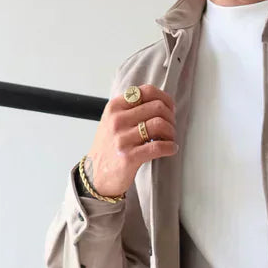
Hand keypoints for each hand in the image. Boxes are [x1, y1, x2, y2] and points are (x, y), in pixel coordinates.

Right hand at [85, 84, 178, 198]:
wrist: (96, 175)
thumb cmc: (109, 147)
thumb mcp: (112, 121)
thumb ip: (130, 109)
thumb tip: (160, 103)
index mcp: (115, 107)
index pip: (146, 91)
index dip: (165, 99)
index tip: (170, 110)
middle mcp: (117, 120)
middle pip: (157, 108)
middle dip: (170, 117)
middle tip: (171, 127)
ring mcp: (122, 139)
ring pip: (159, 125)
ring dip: (171, 132)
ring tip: (170, 139)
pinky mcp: (129, 157)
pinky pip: (158, 147)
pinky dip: (170, 147)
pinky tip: (171, 149)